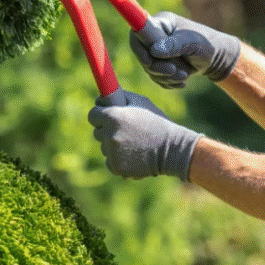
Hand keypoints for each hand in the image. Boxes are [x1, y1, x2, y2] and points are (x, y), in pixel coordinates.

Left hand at [88, 93, 202, 180]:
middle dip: (107, 130)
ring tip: (133, 143)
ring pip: (104, 147)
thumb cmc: (157, 122)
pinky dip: (118, 159)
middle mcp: (109, 134)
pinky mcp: (116, 167)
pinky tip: (133, 155)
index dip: (99, 115)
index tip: (106, 116)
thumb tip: (103, 98)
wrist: (172, 149)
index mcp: (113, 116)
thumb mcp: (141, 102)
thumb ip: (121, 97)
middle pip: (97, 132)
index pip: (92, 115)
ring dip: (113, 145)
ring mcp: (111, 152)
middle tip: (124, 130)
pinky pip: (109, 161)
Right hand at [130, 11, 240, 87]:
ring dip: (166, 76)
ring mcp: (156, 50)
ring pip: (149, 68)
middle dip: (158, 67)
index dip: (139, 49)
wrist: (216, 58)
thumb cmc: (206, 44)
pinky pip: (156, 77)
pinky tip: (182, 82)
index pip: (138, 32)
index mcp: (160, 23)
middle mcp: (154, 35)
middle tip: (175, 71)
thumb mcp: (192, 43)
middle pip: (142, 54)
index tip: (150, 62)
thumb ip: (174, 45)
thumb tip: (154, 51)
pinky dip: (168, 82)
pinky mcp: (159, 63)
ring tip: (185, 75)